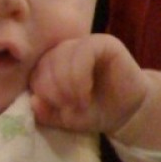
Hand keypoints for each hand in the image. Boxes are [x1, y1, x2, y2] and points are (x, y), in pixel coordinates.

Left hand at [30, 34, 148, 137]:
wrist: (127, 111)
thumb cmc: (95, 112)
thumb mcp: (65, 119)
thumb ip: (45, 113)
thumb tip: (33, 101)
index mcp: (51, 66)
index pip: (34, 72)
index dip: (42, 92)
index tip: (58, 110)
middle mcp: (64, 51)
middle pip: (46, 63)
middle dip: (54, 90)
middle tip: (69, 107)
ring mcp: (82, 44)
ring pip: (62, 56)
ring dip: (67, 85)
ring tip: (79, 103)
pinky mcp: (102, 43)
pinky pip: (83, 52)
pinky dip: (80, 75)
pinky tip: (86, 92)